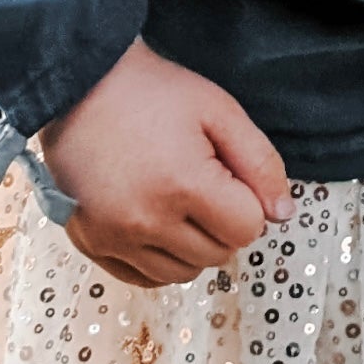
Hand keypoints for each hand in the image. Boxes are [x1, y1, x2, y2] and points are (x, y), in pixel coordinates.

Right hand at [41, 40, 293, 288]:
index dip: (250, 204)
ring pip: (182, 273)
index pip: (247, 229)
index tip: (230, 177)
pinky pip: (143, 277)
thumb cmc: (152, 93)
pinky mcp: (90, 244)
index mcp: (183, 185)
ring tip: (180, 201)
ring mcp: (112, 237)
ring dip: (194, 246)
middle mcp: (144, 221)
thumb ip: (261, 164)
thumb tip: (283, 214)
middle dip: (224, 224)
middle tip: (205, 184)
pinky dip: (160, 259)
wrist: (79, 85)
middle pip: (217, 255)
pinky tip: (158, 223)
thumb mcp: (221, 112)